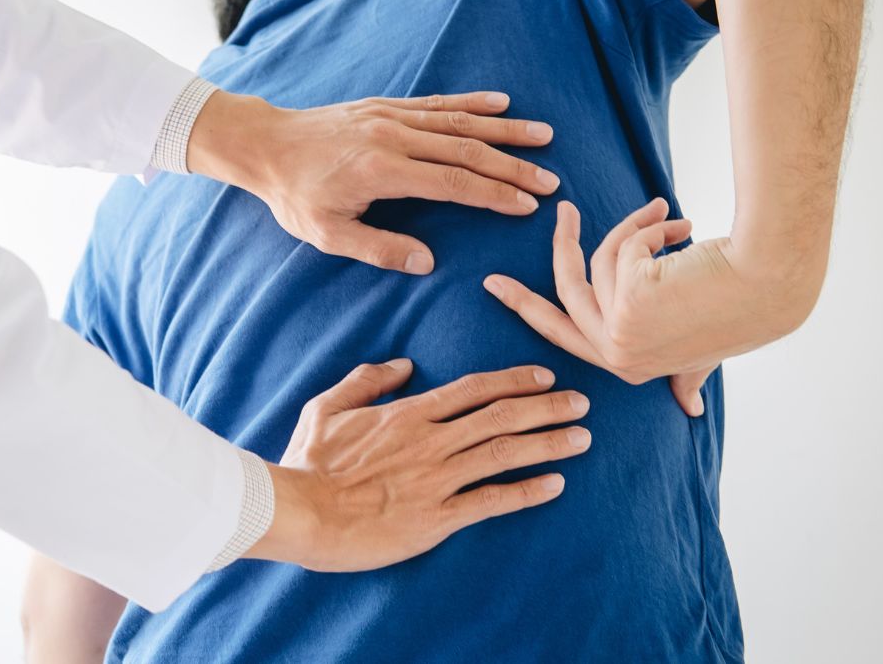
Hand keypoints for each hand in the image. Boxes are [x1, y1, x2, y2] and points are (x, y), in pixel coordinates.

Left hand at [186, 90, 558, 273]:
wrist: (265, 144)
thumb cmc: (294, 195)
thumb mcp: (326, 233)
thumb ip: (378, 249)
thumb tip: (427, 262)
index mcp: (381, 171)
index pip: (451, 183)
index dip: (493, 194)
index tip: (527, 206)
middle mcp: (392, 137)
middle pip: (466, 149)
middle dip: (512, 166)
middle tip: (551, 181)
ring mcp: (390, 116)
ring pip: (458, 121)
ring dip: (504, 130)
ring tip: (544, 137)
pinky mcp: (386, 105)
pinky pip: (436, 102)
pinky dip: (471, 102)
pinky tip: (501, 102)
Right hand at [246, 360, 590, 571]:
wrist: (300, 510)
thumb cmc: (309, 461)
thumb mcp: (326, 407)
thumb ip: (366, 381)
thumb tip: (401, 365)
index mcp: (407, 414)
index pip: (473, 389)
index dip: (514, 381)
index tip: (545, 377)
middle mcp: (431, 441)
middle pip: (501, 416)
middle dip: (547, 407)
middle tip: (583, 403)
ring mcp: (437, 479)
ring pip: (505, 453)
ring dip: (549, 443)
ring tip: (582, 437)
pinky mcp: (437, 518)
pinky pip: (492, 501)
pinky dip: (527, 491)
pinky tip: (555, 484)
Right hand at [481, 198, 809, 416]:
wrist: (770, 283)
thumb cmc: (743, 312)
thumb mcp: (704, 351)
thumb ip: (688, 377)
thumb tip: (692, 410)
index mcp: (628, 366)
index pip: (563, 333)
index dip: (529, 307)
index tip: (498, 286)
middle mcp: (618, 354)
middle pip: (562, 295)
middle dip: (556, 249)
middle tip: (560, 212)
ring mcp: (620, 331)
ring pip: (599, 259)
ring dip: (636, 228)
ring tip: (669, 214)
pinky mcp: (627, 301)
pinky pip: (622, 247)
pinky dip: (652, 229)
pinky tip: (684, 228)